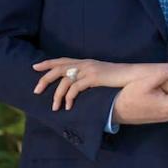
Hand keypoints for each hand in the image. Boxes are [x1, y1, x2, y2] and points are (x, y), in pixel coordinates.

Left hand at [32, 57, 161, 110]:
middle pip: (58, 69)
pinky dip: (69, 98)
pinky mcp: (94, 78)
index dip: (48, 63)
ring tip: (55, 107)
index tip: (35, 67)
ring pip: (65, 81)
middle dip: (45, 79)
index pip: (62, 60)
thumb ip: (89, 77)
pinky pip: (76, 88)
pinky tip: (69, 106)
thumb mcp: (101, 75)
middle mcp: (85, 63)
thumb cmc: (118, 79)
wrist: (133, 76)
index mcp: (85, 62)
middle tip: (36, 90)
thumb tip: (78, 85)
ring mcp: (89, 70)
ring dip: (57, 95)